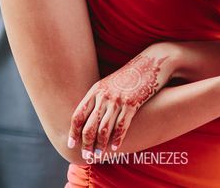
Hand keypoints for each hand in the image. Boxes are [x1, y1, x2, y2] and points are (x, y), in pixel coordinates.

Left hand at [68, 44, 173, 160]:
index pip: (78, 114)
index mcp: (95, 90)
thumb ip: (97, 99)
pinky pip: (121, 126)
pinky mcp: (132, 104)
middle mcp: (104, 96)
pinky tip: (114, 148)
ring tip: (97, 155)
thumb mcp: (108, 85)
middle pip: (89, 125)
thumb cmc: (127, 77)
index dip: (73, 131)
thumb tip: (86, 119)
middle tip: (86, 156)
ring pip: (104, 128)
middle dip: (86, 143)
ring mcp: (117, 100)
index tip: (71, 144)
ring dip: (100, 145)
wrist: (148, 64)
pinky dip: (117, 139)